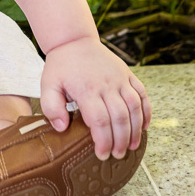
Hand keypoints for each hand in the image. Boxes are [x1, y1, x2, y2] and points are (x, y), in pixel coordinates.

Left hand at [40, 36, 150, 160]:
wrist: (74, 40)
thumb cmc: (60, 66)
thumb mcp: (47, 85)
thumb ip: (52, 107)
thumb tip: (63, 128)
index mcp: (86, 90)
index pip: (99, 121)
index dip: (103, 141)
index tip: (102, 155)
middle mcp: (106, 85)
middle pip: (120, 118)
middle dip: (121, 141)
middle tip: (117, 155)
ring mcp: (119, 79)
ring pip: (134, 107)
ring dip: (135, 130)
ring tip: (132, 147)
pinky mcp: (128, 74)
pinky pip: (142, 94)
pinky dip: (146, 111)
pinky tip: (143, 126)